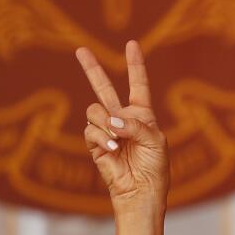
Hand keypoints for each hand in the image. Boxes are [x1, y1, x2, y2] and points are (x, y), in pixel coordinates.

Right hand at [78, 40, 168, 214]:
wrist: (140, 190)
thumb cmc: (154, 167)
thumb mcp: (154, 141)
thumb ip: (135, 125)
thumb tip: (111, 120)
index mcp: (142, 114)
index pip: (138, 84)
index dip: (135, 64)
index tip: (131, 44)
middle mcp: (122, 118)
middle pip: (104, 88)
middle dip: (92, 68)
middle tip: (81, 50)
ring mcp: (106, 129)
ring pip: (95, 110)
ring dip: (106, 124)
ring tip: (118, 140)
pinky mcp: (94, 142)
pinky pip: (91, 130)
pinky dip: (102, 138)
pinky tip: (112, 149)